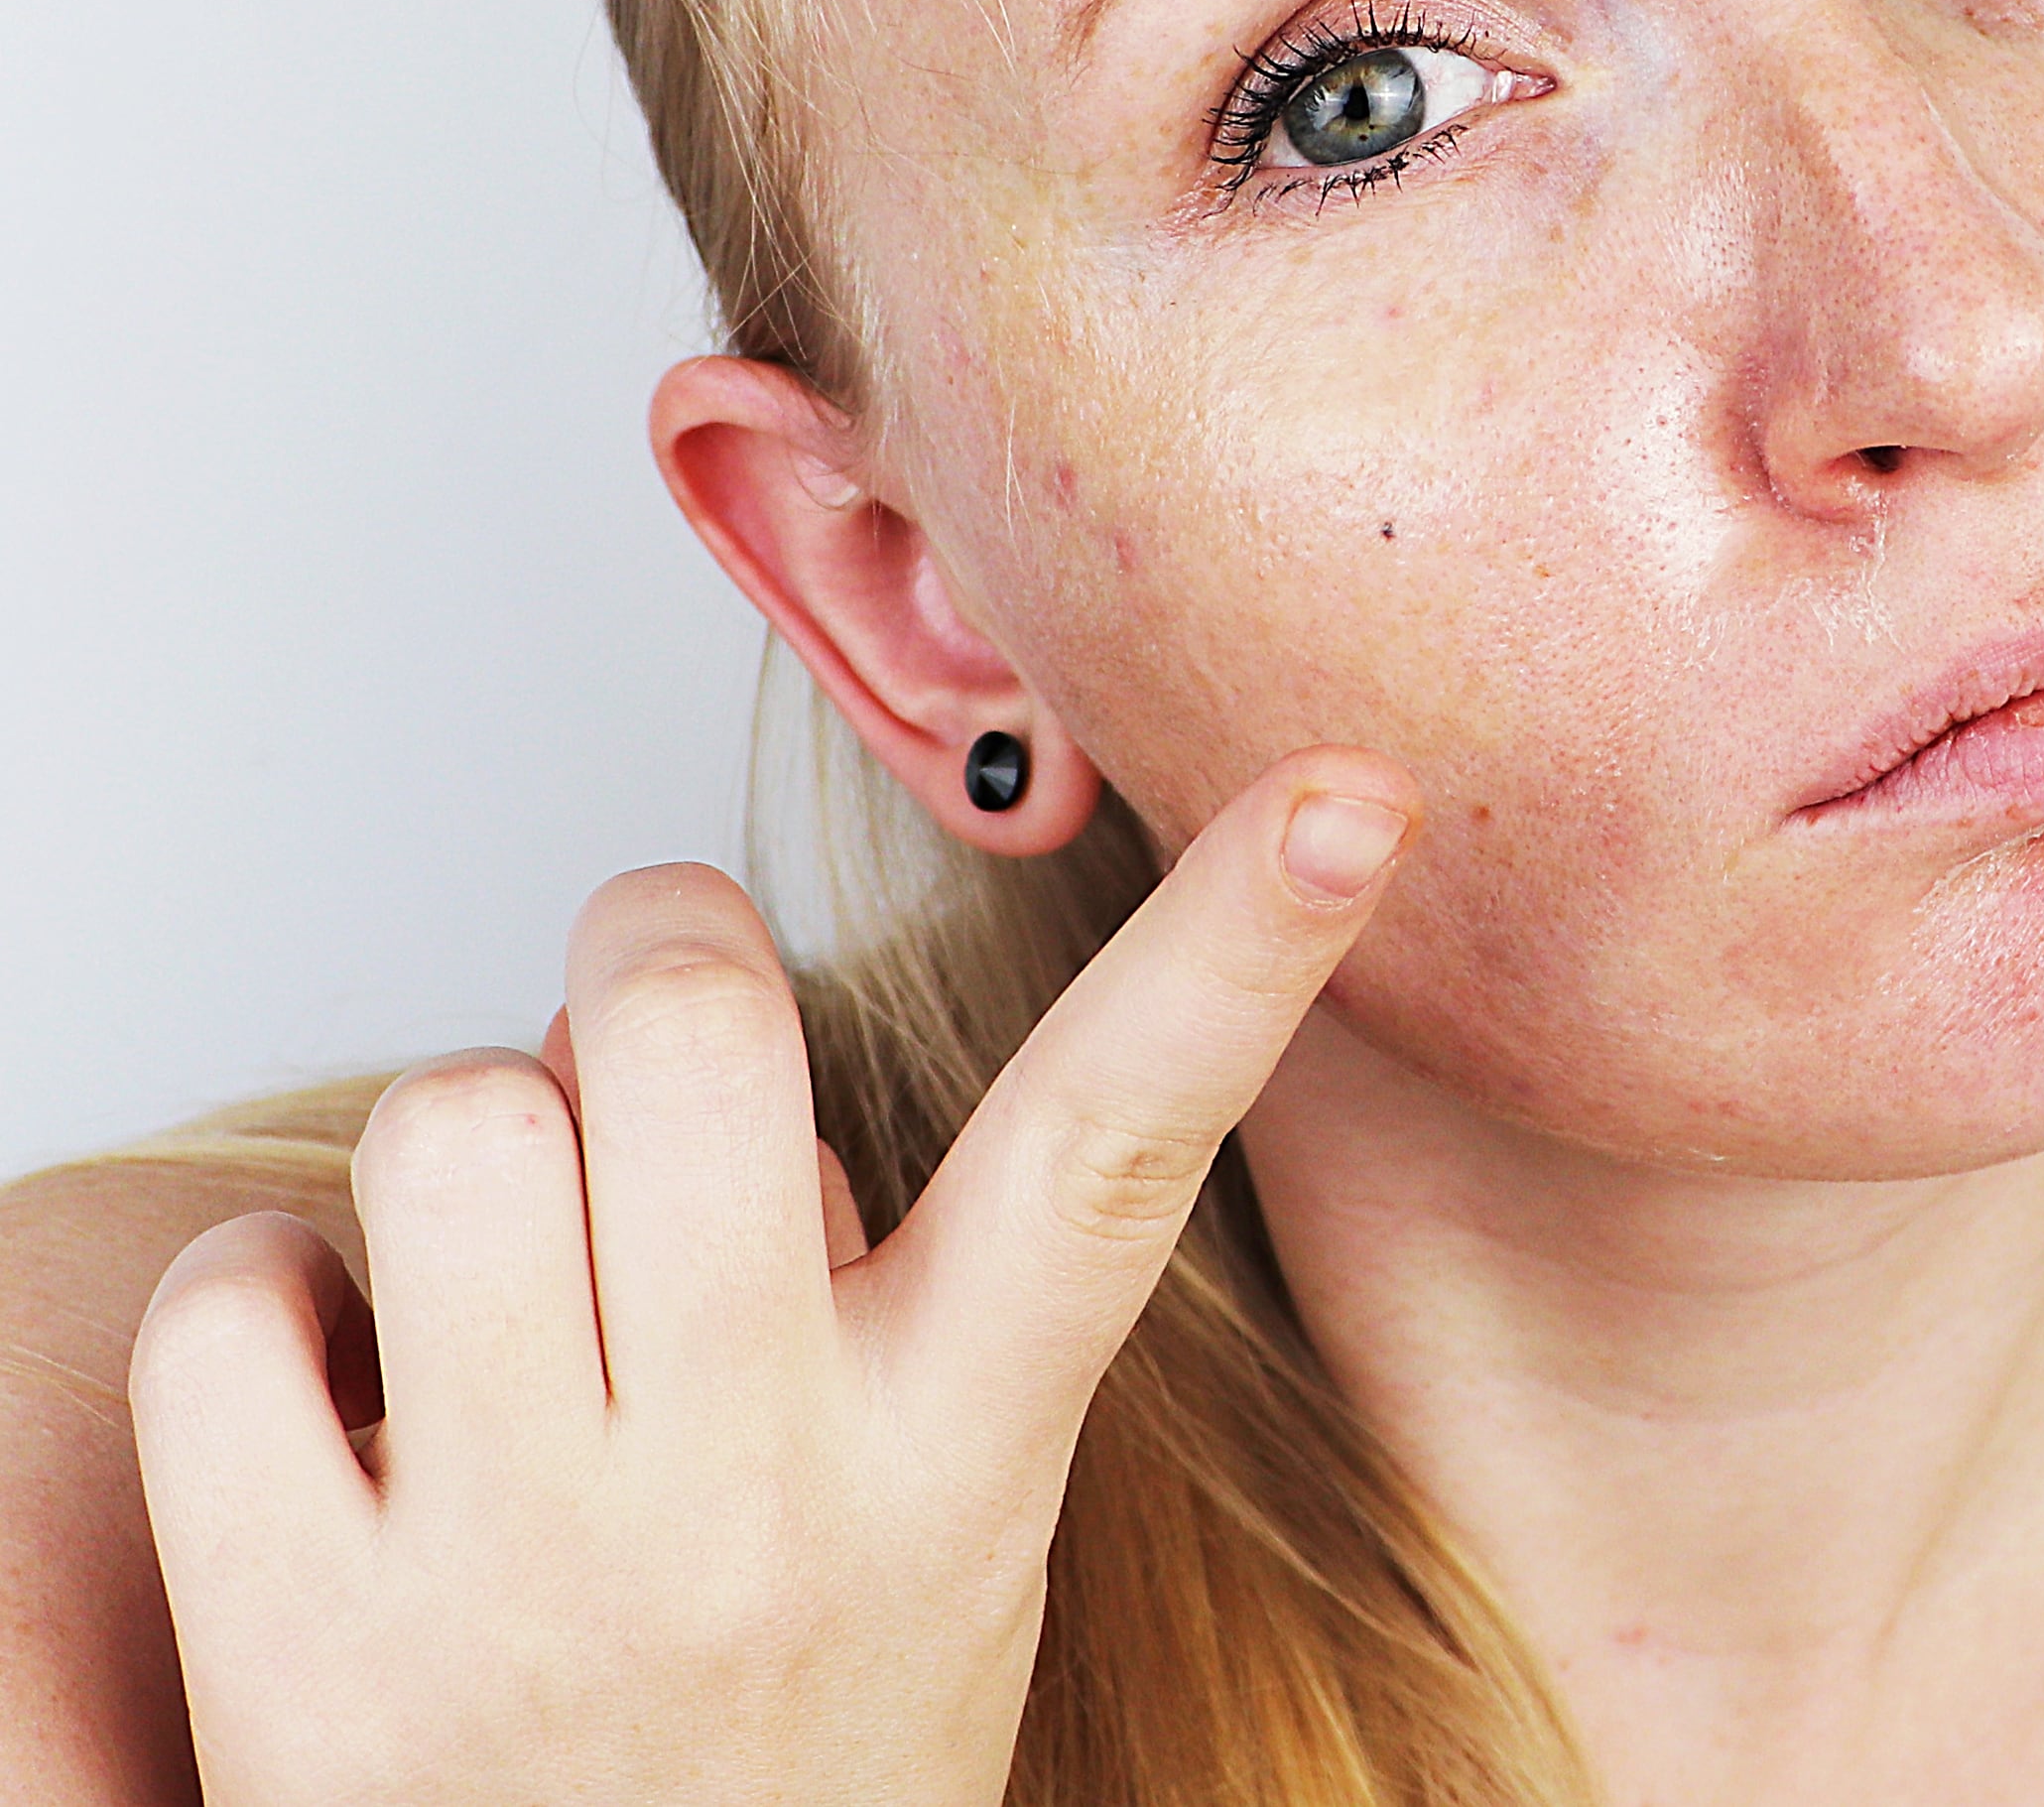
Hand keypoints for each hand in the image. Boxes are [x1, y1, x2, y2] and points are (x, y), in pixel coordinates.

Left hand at [126, 750, 1417, 1806]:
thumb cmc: (791, 1751)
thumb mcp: (946, 1525)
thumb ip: (891, 1283)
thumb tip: (694, 1026)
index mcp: (956, 1454)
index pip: (1121, 1150)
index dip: (1238, 951)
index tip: (1341, 801)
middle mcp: (762, 1498)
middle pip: (689, 1030)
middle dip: (648, 956)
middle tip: (649, 1020)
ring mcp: (528, 1574)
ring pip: (452, 1126)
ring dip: (458, 1144)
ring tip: (495, 1273)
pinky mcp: (300, 1652)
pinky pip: (233, 1310)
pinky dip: (260, 1313)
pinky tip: (339, 1405)